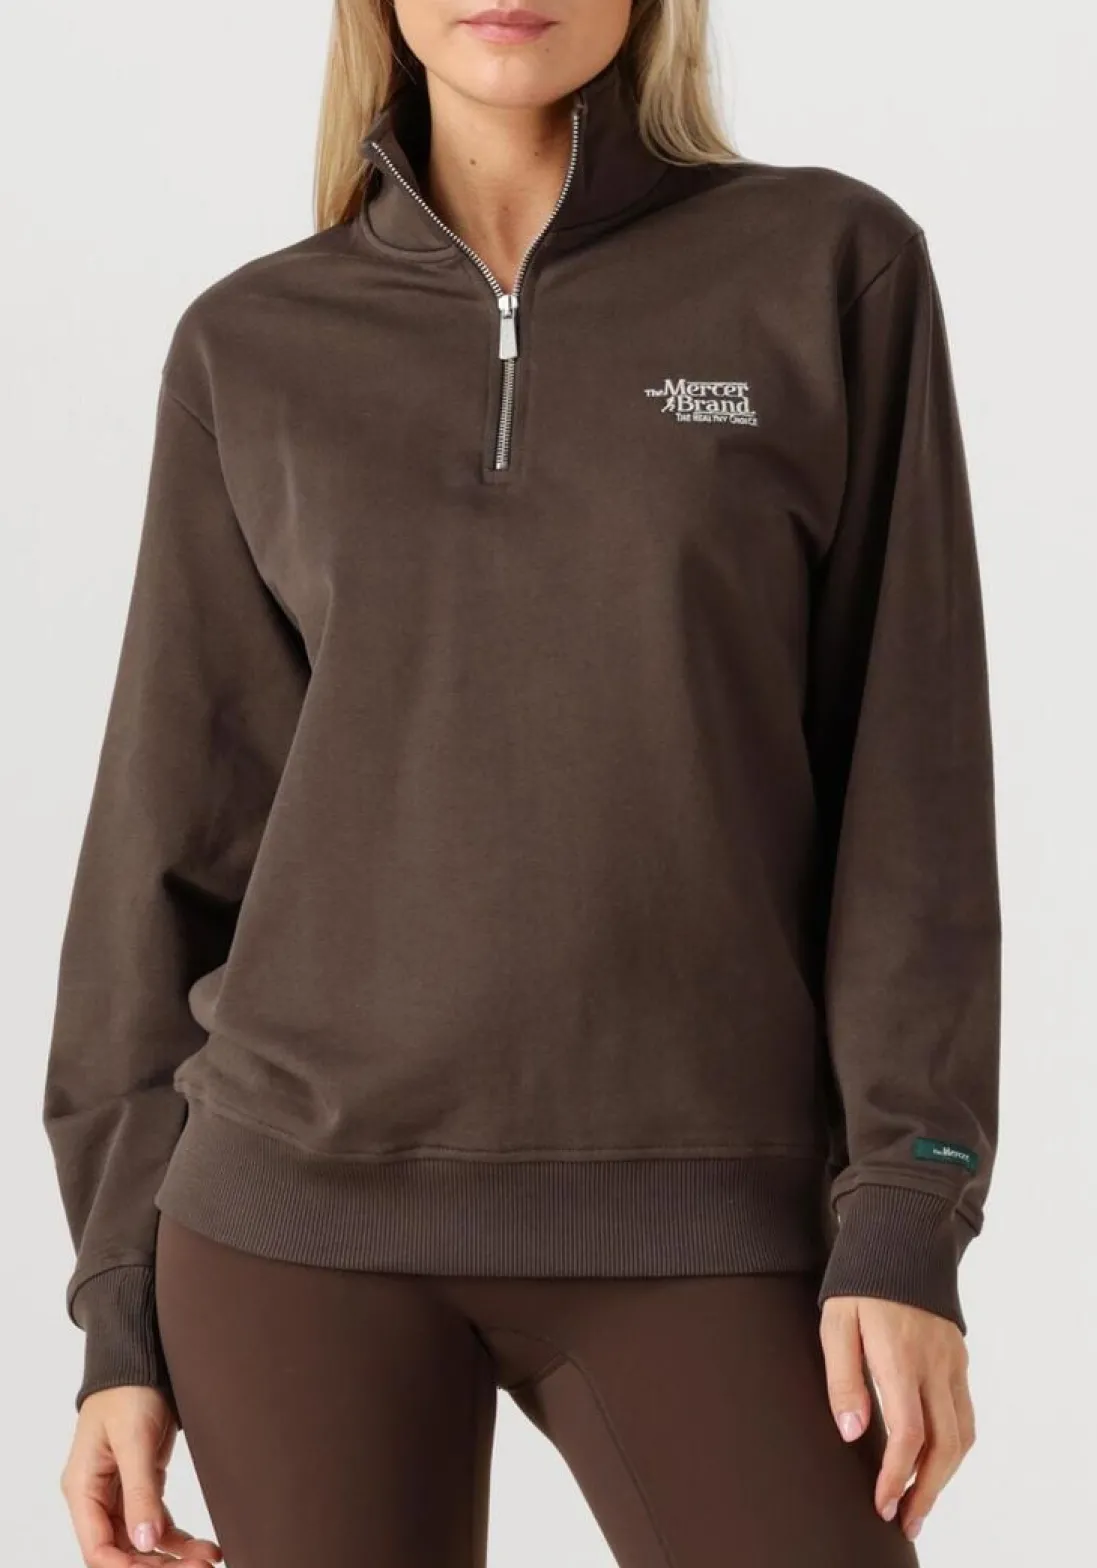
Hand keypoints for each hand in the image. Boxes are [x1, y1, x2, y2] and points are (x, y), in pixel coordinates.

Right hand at [60, 1385, 221, 1565]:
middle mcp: (97, 1496)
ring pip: (142, 1540)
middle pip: (122, 1549)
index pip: (98, 1548)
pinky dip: (177, 1538)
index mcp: (83, 1488)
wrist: (141, 1359)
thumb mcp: (134, 1439)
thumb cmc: (129, 1390)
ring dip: (172, 1556)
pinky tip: (203, 1547)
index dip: (127, 1567)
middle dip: (156, 1564)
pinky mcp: (141, 1483)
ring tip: (208, 1560)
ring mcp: (119, 1492)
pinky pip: (156, 1522)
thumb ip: (140, 1491)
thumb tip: (145, 1542)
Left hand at [819, 1296, 975, 1541]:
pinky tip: (935, 1458)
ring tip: (920, 1500)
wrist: (900, 1236)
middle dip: (927, 1492)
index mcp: (901, 1358)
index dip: (897, 1476)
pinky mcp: (958, 1357)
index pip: (909, 1434)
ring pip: (963, 1434)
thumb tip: (852, 1433)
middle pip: (945, 1446)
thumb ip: (843, 1378)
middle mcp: (935, 1365)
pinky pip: (966, 1412)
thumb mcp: (836, 1323)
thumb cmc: (859, 1280)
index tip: (882, 1503)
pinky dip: (955, 1445)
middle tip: (905, 1520)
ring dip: (945, 1475)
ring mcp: (952, 1362)